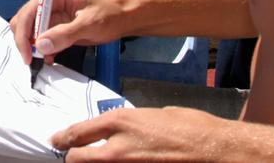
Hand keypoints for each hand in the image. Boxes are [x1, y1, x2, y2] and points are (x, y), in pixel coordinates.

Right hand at [10, 0, 127, 64]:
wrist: (123, 18)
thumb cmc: (109, 14)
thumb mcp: (88, 24)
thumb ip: (64, 34)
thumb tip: (41, 45)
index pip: (28, 13)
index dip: (24, 35)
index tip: (28, 55)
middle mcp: (48, 1)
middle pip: (23, 21)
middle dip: (25, 41)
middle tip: (33, 59)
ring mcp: (51, 14)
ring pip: (30, 31)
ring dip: (32, 46)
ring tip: (42, 60)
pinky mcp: (56, 26)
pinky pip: (41, 39)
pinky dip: (41, 49)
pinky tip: (50, 57)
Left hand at [53, 106, 225, 160]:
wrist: (215, 150)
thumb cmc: (192, 128)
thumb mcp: (156, 115)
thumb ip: (132, 124)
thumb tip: (122, 133)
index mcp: (121, 121)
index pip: (77, 132)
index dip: (63, 137)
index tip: (57, 140)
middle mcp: (117, 147)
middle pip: (76, 159)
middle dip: (73, 158)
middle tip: (74, 156)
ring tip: (95, 162)